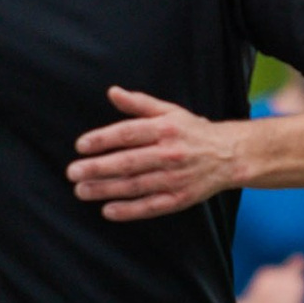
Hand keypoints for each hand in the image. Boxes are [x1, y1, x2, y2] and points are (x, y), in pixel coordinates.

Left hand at [68, 86, 247, 222]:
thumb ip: (139, 104)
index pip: (128, 133)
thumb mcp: (169, 111)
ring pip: (135, 185)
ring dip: (106, 189)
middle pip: (128, 162)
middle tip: (73, 172)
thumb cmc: (194, 132)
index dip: (102, 139)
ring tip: (81, 191)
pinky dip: (129, 210)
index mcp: (165, 129)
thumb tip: (112, 92)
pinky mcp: (180, 199)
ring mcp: (175, 178)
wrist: (230, 155)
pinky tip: (108, 210)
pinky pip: (151, 206)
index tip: (81, 146)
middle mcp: (169, 153)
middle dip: (97, 168)